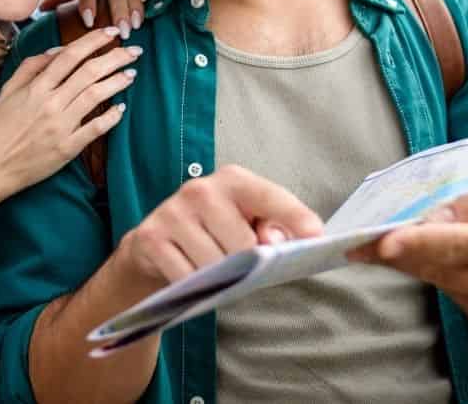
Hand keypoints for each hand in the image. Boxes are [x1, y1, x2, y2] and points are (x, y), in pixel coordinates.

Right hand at [0, 27, 140, 212]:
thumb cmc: (2, 126)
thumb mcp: (9, 90)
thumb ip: (32, 66)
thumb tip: (57, 50)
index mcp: (36, 87)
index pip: (70, 55)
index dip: (94, 40)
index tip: (111, 32)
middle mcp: (51, 103)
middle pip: (89, 72)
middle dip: (115, 57)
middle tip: (134, 50)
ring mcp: (61, 126)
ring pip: (96, 96)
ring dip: (117, 82)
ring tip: (132, 74)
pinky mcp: (68, 147)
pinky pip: (95, 128)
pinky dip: (111, 117)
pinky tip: (121, 108)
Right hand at [116, 165, 323, 285]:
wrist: (153, 247)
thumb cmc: (214, 234)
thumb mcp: (244, 222)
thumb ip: (271, 228)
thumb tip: (278, 245)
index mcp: (234, 180)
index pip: (270, 196)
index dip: (295, 217)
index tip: (316, 236)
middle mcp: (201, 189)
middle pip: (243, 244)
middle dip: (247, 265)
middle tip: (241, 268)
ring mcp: (173, 212)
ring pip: (214, 265)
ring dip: (220, 279)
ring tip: (215, 273)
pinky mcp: (151, 238)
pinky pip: (186, 278)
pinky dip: (194, 288)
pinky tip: (191, 279)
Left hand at [346, 186, 467, 335]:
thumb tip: (433, 214)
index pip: (457, 244)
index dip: (417, 243)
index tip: (383, 241)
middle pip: (438, 268)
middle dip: (395, 254)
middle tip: (357, 243)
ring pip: (439, 283)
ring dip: (413, 263)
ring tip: (388, 245)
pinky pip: (452, 295)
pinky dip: (439, 276)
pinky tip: (437, 261)